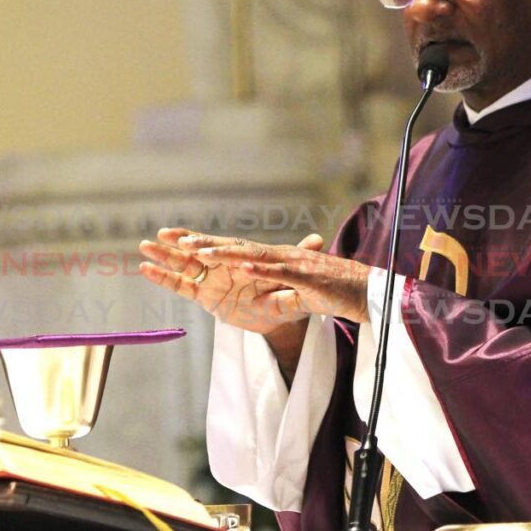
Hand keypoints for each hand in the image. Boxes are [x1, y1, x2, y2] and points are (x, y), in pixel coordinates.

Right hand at [138, 228, 325, 334]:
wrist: (280, 316)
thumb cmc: (288, 294)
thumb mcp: (296, 282)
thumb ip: (301, 261)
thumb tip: (318, 240)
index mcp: (243, 259)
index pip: (222, 251)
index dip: (206, 246)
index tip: (188, 241)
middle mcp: (224, 265)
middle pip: (198, 252)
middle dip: (180, 244)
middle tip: (161, 235)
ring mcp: (211, 278)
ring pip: (184, 265)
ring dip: (165, 256)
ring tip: (144, 247)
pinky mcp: (204, 295)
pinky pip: (181, 286)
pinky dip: (164, 278)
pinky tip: (145, 269)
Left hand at [189, 234, 371, 323]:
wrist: (362, 293)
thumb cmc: (328, 291)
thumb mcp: (292, 292)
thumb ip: (275, 286)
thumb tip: (258, 288)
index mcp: (268, 261)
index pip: (229, 251)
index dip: (201, 244)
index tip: (172, 238)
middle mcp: (274, 258)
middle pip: (230, 249)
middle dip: (199, 244)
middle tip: (168, 238)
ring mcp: (288, 266)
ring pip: (248, 256)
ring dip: (223, 253)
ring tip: (196, 250)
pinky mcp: (304, 278)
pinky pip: (278, 274)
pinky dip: (260, 270)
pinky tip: (240, 267)